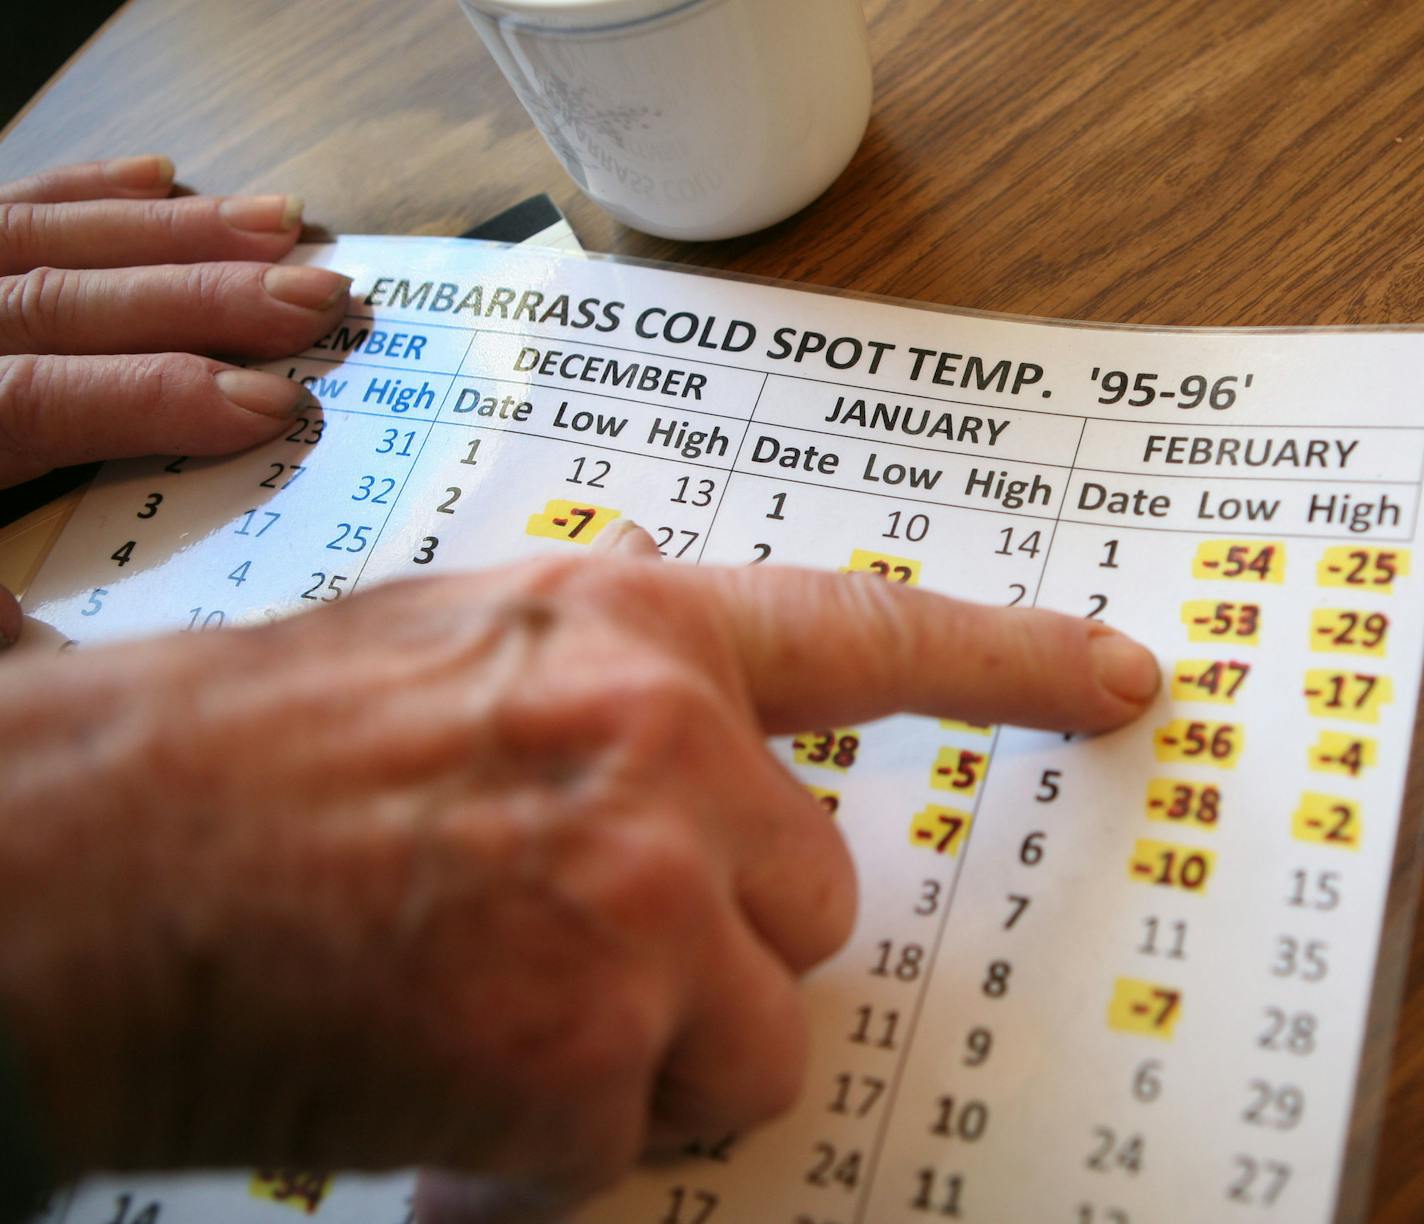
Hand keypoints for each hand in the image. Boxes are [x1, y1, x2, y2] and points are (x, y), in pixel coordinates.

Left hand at [0, 154, 350, 488]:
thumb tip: (102, 632)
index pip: (37, 398)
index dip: (156, 398)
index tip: (273, 405)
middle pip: (63, 301)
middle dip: (204, 296)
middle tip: (316, 298)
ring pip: (46, 238)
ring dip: (175, 231)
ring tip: (280, 224)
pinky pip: (6, 207)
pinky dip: (82, 189)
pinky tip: (158, 178)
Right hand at [0, 537, 1157, 1219]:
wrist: (85, 863)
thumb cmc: (256, 756)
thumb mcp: (456, 653)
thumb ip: (603, 673)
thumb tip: (692, 670)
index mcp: (635, 635)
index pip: (874, 636)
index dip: (1013, 659)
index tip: (1119, 682)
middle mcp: (666, 748)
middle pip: (816, 894)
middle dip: (720, 939)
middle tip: (573, 938)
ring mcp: (644, 898)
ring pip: (756, 1030)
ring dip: (649, 1048)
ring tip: (498, 1007)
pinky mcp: (597, 1051)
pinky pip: (644, 1128)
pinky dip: (557, 1136)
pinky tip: (444, 1077)